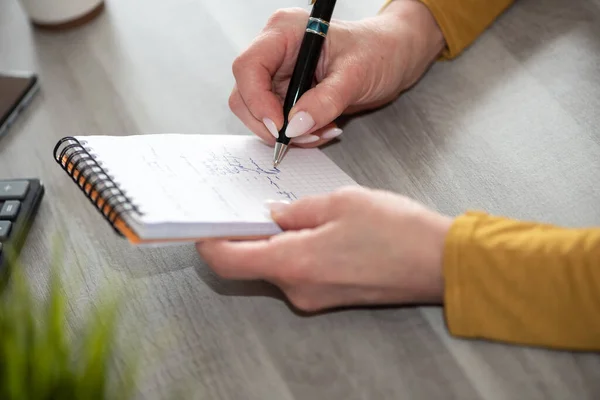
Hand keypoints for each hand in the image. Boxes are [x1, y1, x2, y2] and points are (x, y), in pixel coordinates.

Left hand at [196, 186, 451, 311]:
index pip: (228, 260)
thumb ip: (296, 210)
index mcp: (293, 263)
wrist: (439, 262)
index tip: (203, 223)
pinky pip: (299, 272)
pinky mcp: (330, 297)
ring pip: (277, 266)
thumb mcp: (339, 203)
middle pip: (251, 263)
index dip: (209, 242)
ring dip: (274, 240)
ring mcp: (315, 297)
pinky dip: (295, 250)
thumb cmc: (394, 230)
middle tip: (251, 203)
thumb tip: (273, 216)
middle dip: (246, 234)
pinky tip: (314, 227)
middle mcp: (298, 289)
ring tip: (291, 209)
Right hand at [229, 1, 444, 146]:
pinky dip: (297, 134)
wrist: (393, 59)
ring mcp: (279, 76)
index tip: (280, 127)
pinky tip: (322, 129)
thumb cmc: (379, 52)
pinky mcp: (287, 96)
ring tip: (322, 132)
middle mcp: (275, 53)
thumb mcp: (355, 75)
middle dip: (272, 124)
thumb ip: (325, 100)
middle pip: (245, 95)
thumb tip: (294, 127)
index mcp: (284, 33)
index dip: (257, 100)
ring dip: (287, 134)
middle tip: (304, 135)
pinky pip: (278, 123)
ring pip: (259, 115)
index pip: (248, 67)